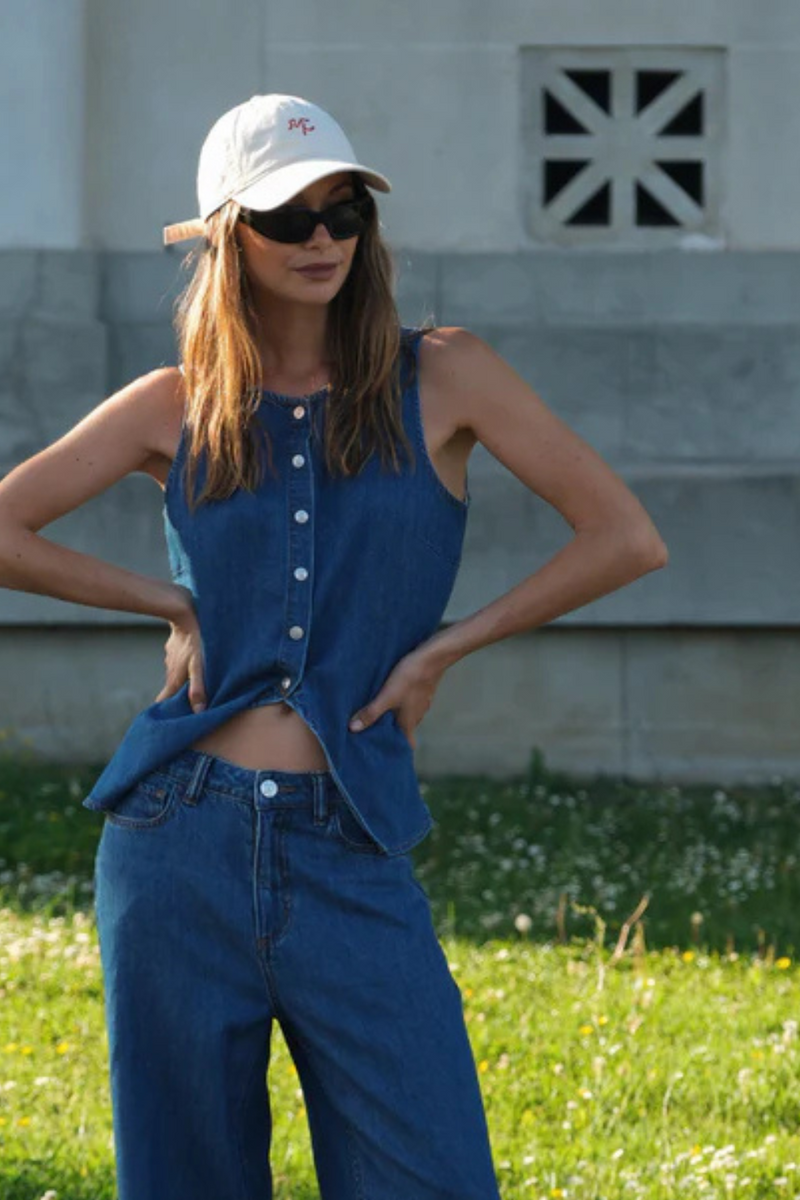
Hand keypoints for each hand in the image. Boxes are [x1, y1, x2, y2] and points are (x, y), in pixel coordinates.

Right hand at [154, 585, 207, 712]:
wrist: (185, 611)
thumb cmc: (196, 640)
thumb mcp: (200, 666)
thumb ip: (199, 688)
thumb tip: (199, 712)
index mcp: (174, 679)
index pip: (163, 702)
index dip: (165, 713)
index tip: (167, 722)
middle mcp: (170, 670)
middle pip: (172, 689)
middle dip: (180, 698)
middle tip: (190, 705)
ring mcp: (171, 658)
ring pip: (177, 673)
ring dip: (185, 680)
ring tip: (198, 683)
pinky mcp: (175, 647)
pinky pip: (180, 660)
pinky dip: (186, 665)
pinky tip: (196, 661)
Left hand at [348, 643, 447, 748]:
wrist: (433, 657)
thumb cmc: (410, 679)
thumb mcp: (387, 696)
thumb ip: (371, 713)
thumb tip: (353, 729)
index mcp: (409, 722)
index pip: (408, 744)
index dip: (398, 749)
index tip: (386, 751)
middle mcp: (417, 715)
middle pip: (405, 729)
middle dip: (391, 731)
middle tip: (374, 730)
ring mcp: (422, 702)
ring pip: (407, 714)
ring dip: (395, 715)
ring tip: (379, 711)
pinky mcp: (423, 690)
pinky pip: (410, 702)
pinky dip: (400, 702)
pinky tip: (391, 693)